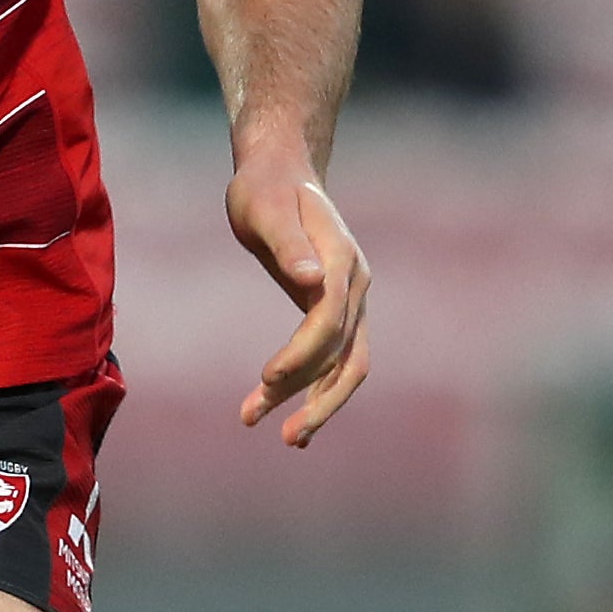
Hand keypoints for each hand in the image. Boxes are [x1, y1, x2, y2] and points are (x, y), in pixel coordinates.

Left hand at [230, 161, 371, 445]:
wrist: (279, 175)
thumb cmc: (264, 189)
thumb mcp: (265, 209)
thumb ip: (288, 243)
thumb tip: (311, 279)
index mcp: (343, 261)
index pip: (330, 319)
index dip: (302, 354)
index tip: (267, 378)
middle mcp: (356, 286)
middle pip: (348, 358)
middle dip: (318, 401)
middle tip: (285, 436)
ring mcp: (350, 303)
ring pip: (338, 368)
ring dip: (305, 401)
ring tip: (256, 424)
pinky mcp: (333, 314)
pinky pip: (332, 362)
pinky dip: (312, 392)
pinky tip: (287, 421)